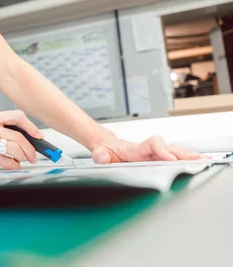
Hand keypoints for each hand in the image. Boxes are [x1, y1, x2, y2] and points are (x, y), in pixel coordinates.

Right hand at [0, 110, 42, 169]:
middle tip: (33, 156)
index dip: (31, 126)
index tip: (38, 136)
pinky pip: (5, 160)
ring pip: (13, 148)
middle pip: (18, 136)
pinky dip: (13, 165)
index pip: (17, 116)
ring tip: (20, 160)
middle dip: (30, 149)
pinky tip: (12, 165)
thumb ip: (3, 129)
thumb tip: (28, 137)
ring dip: (22, 157)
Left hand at [92, 135, 207, 163]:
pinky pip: (175, 156)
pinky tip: (199, 161)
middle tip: (197, 160)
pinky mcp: (157, 157)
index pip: (153, 144)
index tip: (170, 159)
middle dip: (183, 154)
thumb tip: (101, 157)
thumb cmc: (105, 152)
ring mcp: (154, 153)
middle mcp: (148, 149)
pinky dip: (188, 158)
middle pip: (169, 147)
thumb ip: (100, 156)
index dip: (162, 150)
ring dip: (189, 155)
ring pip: (175, 151)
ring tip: (204, 160)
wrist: (107, 146)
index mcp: (136, 149)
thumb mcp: (99, 154)